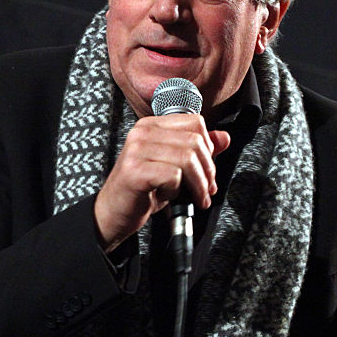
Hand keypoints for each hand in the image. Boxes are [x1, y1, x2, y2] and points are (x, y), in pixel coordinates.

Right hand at [93, 113, 229, 253]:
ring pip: (188, 159)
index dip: (209, 148)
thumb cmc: (143, 190)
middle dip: (208, 170)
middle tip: (205, 189)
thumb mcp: (174, 167)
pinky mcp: (135, 171)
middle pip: (195, 141)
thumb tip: (224, 137)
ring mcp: (136, 150)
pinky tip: (169, 197)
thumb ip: (198, 150)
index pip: (195, 122)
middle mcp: (142, 133)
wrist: (113, 213)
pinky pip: (173, 175)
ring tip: (194, 197)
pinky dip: (178, 191)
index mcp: (151, 125)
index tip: (207, 171)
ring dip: (198, 184)